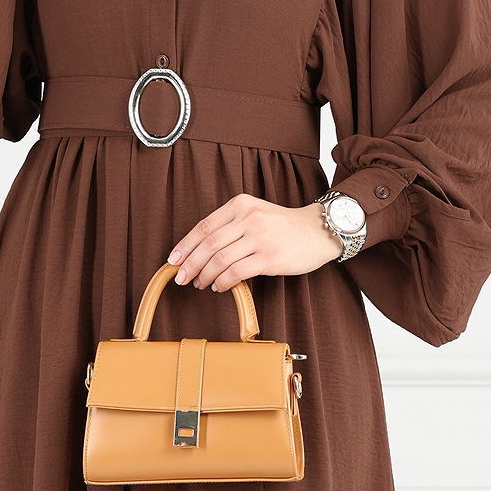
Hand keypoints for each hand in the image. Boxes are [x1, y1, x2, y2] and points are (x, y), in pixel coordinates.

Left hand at [167, 195, 344, 292]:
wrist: (317, 231)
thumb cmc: (283, 226)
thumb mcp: (256, 213)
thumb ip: (231, 225)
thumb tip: (200, 249)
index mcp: (241, 204)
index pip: (205, 226)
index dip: (186, 244)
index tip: (173, 259)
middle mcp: (248, 218)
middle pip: (209, 244)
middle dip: (190, 263)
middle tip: (180, 277)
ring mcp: (259, 237)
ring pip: (220, 259)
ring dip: (205, 275)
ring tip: (200, 284)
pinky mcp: (269, 257)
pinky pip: (236, 272)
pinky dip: (223, 282)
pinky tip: (219, 286)